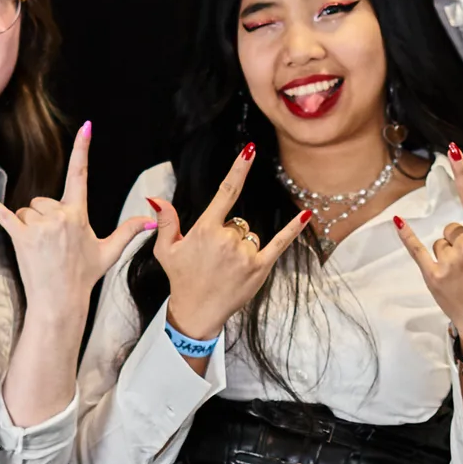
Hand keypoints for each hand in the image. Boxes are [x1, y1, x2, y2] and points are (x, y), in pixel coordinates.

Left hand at [0, 121, 151, 326]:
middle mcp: (58, 217)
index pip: (81, 175)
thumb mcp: (109, 252)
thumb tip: (152, 220)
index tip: (86, 127)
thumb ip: (129, 231)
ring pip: (27, 210)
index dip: (83, 149)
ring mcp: (38, 226)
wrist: (61, 302)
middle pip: (43, 200)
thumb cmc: (84, 277)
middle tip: (53, 244)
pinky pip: (0, 212)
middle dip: (45, 218)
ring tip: (40, 249)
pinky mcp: (19, 236)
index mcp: (78, 215)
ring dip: (30, 225)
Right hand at [148, 148, 311, 350]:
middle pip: (237, 223)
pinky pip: (280, 243)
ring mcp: (245, 254)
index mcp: (206, 229)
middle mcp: (227, 239)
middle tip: (213, 259)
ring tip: (226, 268)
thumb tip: (156, 198)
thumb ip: (166, 221)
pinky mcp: (260, 268)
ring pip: (251, 235)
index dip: (239, 169)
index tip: (250, 150)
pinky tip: (306, 215)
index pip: (226, 192)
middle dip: (228, 235)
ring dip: (242, 247)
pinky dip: (293, 229)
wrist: (196, 313)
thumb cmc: (181, 279)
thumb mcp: (166, 250)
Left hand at [395, 151, 462, 359]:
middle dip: (462, 240)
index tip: (452, 151)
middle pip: (454, 227)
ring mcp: (449, 262)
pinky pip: (416, 250)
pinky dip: (407, 236)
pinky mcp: (432, 276)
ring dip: (449, 253)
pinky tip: (398, 222)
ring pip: (440, 242)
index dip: (462, 172)